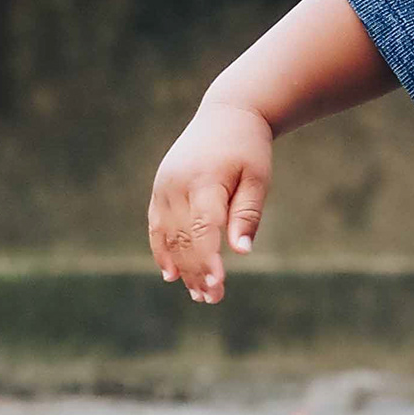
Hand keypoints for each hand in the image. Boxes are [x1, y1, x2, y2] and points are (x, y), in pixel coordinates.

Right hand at [147, 100, 273, 305]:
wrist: (226, 114)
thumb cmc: (248, 148)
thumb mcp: (258, 178)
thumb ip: (247, 213)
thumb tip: (242, 251)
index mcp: (205, 180)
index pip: (203, 228)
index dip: (208, 259)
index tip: (217, 285)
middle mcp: (178, 184)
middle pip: (183, 238)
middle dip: (197, 271)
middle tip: (212, 299)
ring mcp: (164, 186)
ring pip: (168, 236)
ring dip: (182, 268)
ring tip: (198, 295)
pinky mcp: (159, 189)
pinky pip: (156, 226)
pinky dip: (162, 251)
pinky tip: (171, 275)